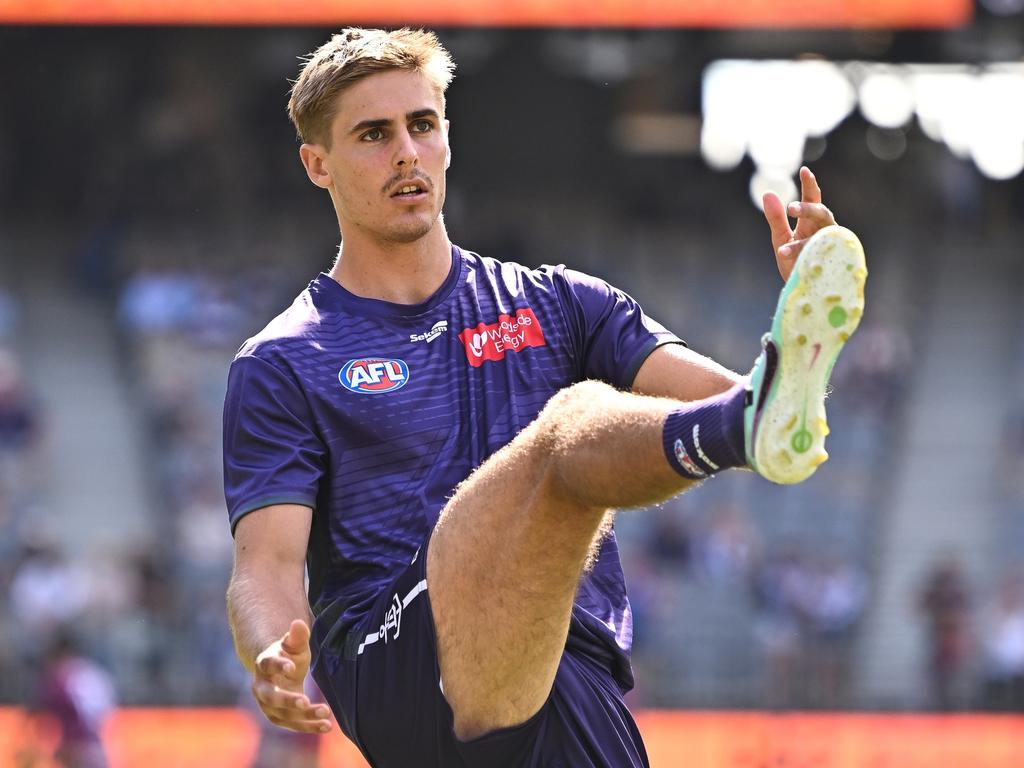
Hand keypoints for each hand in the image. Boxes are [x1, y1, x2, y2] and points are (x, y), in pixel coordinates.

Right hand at [252, 619, 332, 733]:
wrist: (280, 672)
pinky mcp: (279, 717)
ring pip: (284, 714)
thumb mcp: (294, 644)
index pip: (267, 664)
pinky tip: (327, 726)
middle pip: (270, 696)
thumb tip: (298, 623)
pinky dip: (310, 726)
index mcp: (264, 664)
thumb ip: (297, 636)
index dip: (278, 665)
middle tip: (305, 701)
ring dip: (304, 716)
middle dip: (287, 700)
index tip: (292, 667)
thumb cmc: (288, 655)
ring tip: (325, 711)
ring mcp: (268, 705)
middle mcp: (261, 687)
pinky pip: (294, 724)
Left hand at [762, 166, 837, 281]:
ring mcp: (829, 247)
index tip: (805, 170)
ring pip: (823, 237)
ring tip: (781, 249)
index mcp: (812, 222)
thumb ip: (775, 218)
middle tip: (791, 208)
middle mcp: (824, 231)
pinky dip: (804, 261)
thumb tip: (768, 192)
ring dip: (802, 242)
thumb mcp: (780, 239)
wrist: (802, 288)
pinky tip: (788, 263)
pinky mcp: (830, 263)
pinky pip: (819, 259)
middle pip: (822, 213)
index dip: (810, 185)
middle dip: (808, 210)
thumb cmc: (793, 261)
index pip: (813, 199)